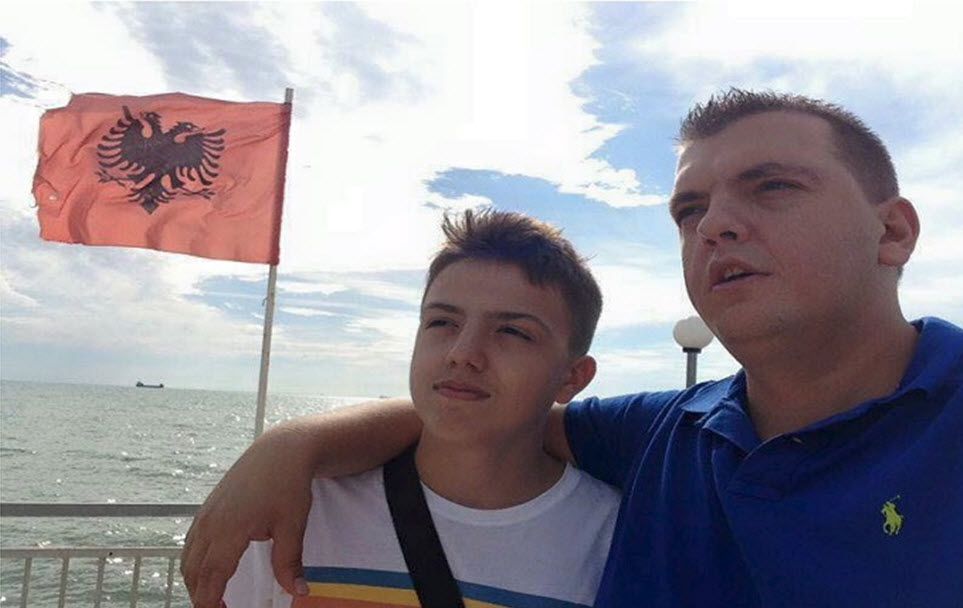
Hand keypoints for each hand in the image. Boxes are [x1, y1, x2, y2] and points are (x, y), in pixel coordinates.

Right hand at [180, 399, 421, 606]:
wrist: (281, 449)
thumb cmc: (288, 484)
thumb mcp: (293, 524)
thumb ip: (289, 561)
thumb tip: (297, 592)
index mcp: (230, 529)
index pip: (211, 576)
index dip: (210, 601)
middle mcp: (211, 522)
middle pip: (194, 571)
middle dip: (201, 596)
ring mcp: (206, 513)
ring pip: (188, 557)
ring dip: (195, 580)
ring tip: (214, 597)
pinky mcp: (208, 507)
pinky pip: (191, 542)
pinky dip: (194, 562)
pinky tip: (209, 570)